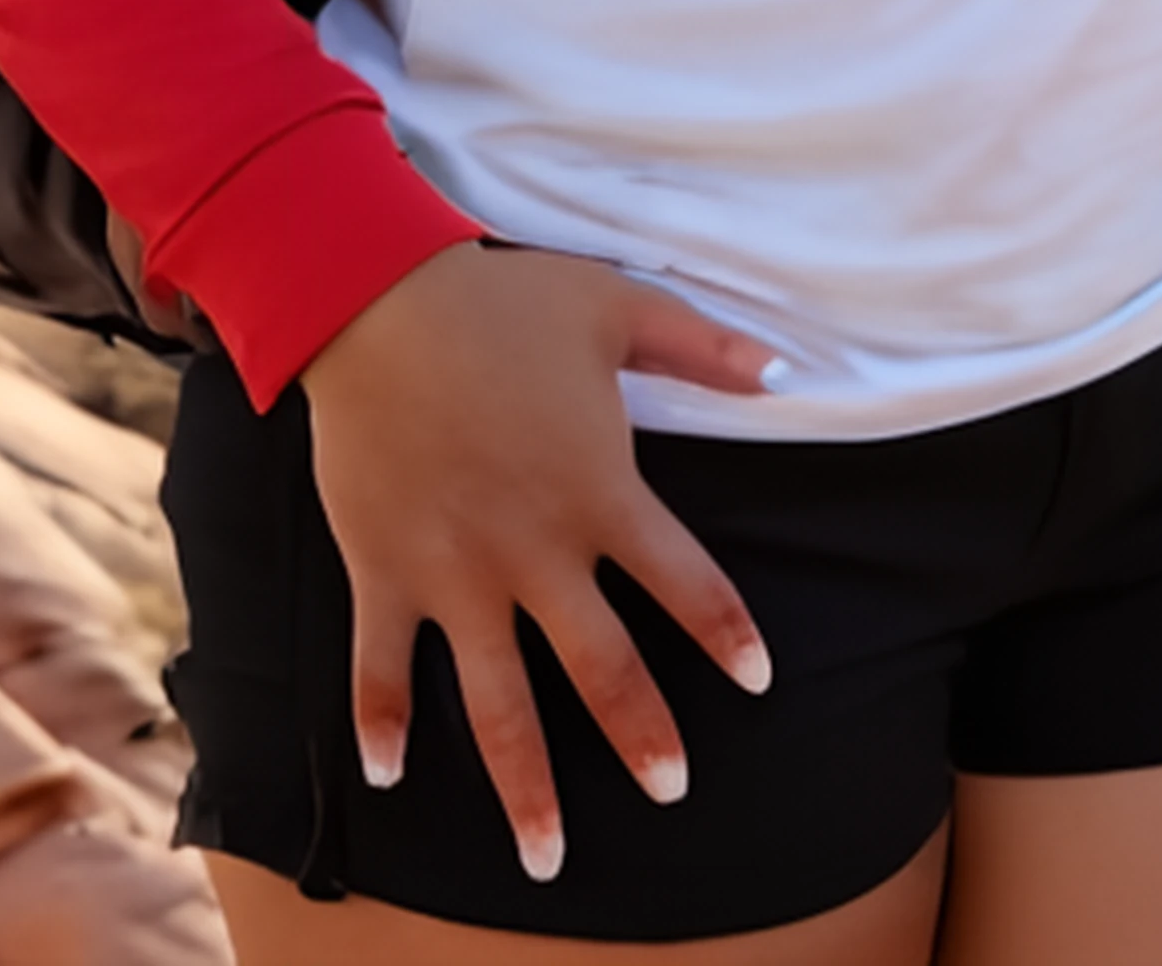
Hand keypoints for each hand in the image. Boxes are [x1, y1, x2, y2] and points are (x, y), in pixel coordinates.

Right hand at [298, 239, 777, 885]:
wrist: (380, 303)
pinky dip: (380, 726)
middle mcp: (534, 551)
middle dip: (639, 736)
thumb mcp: (618, 309)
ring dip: (522, 785)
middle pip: (601, 667)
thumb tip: (781, 370)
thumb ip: (700, 347)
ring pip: (497, 703)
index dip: (725, 631)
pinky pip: (382, 669)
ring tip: (547, 858)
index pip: (685, 580)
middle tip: (671, 790)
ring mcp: (456, 574)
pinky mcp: (386, 575)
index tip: (759, 679)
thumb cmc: (505, 302)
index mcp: (600, 491)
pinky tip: (388, 779)